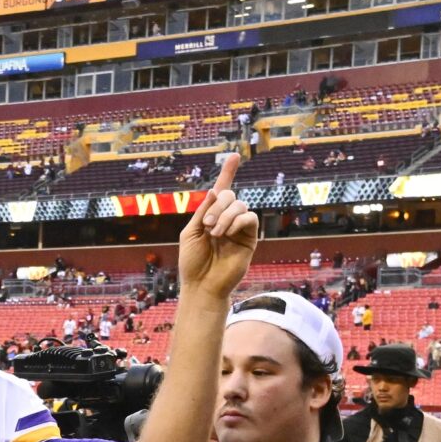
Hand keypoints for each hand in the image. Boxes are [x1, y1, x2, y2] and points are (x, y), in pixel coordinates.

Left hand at [177, 155, 258, 300]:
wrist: (202, 285)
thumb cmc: (193, 262)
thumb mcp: (190, 232)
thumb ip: (203, 211)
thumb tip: (217, 189)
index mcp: (210, 216)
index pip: (221, 190)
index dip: (228, 172)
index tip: (235, 156)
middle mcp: (226, 219)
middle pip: (229, 195)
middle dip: (217, 206)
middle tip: (207, 225)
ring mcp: (239, 229)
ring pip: (240, 205)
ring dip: (225, 216)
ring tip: (215, 233)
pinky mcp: (250, 239)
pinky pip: (249, 218)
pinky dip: (237, 221)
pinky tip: (226, 234)